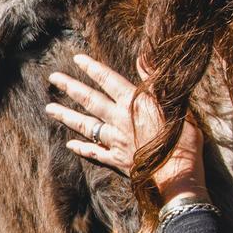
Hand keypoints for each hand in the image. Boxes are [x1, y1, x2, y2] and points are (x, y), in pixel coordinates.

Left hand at [44, 54, 208, 205]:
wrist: (179, 175)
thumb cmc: (183, 140)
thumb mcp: (174, 104)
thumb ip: (155, 81)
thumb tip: (143, 57)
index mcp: (135, 104)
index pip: (109, 80)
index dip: (92, 68)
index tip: (77, 59)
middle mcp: (119, 120)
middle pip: (90, 100)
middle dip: (70, 87)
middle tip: (53, 79)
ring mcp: (115, 141)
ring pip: (86, 125)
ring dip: (67, 116)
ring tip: (50, 108)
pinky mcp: (116, 160)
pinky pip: (94, 153)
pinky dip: (81, 148)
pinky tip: (70, 144)